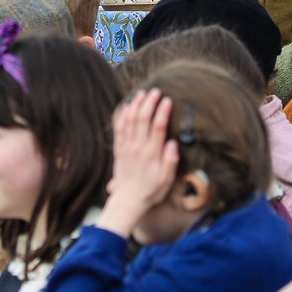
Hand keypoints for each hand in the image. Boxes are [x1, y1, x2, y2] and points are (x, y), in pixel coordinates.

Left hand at [96, 89, 178, 239]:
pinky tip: (128, 105)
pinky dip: (123, 114)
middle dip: (150, 102)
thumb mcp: (166, 180)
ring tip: (142, 93)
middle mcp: (138, 147)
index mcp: (151, 154)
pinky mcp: (118, 148)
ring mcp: (126, 146)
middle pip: (143, 119)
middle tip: (156, 91)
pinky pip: (119, 127)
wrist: (128, 200)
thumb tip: (173, 142)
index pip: (158, 127)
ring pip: (130, 120)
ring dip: (136, 104)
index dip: (163, 111)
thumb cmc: (150, 190)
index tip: (168, 100)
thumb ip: (170, 161)